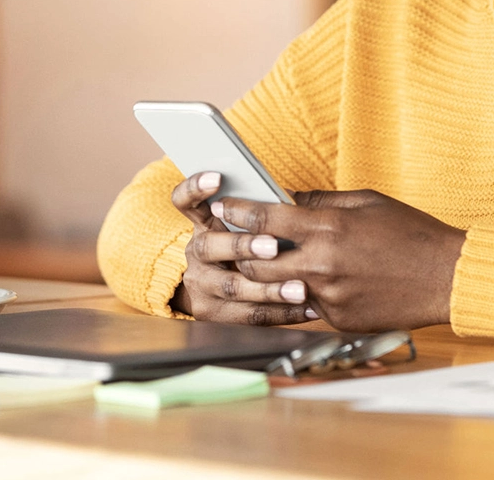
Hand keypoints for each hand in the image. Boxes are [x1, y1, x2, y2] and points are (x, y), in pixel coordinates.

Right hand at [167, 172, 313, 324]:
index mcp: (204, 224)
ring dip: (269, 288)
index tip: (218, 177)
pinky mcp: (211, 314)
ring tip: (300, 289)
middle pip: (209, 246)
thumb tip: (292, 201)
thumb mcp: (247, 228)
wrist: (221, 296)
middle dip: (243, 246)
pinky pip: (249, 315)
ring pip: (232, 287)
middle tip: (274, 246)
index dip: (195, 188)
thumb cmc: (250, 251)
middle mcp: (197, 252)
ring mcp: (201, 284)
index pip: (185, 201)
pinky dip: (282, 313)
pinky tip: (308, 308)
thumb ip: (261, 215)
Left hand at [212, 192, 465, 331]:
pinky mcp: (339, 319)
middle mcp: (323, 264)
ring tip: (266, 261)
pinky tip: (308, 281)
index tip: (224, 206)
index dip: (238, 210)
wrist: (447, 277)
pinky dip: (302, 292)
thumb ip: (321, 203)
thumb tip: (286, 199)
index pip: (265, 218)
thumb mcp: (366, 203)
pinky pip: (306, 305)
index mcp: (329, 229)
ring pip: (276, 287)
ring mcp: (329, 296)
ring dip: (265, 275)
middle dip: (241, 248)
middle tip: (236, 239)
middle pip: (257, 259)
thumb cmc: (411, 234)